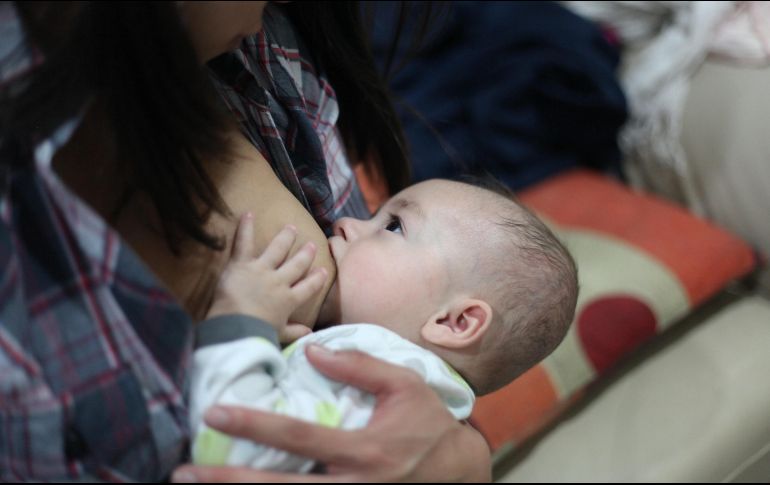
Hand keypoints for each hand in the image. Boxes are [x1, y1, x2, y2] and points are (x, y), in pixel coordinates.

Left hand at [172, 346, 491, 482]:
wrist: (458, 473)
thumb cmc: (428, 425)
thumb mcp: (403, 386)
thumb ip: (359, 367)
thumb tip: (311, 352)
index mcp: (363, 449)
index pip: (298, 435)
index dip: (254, 424)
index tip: (215, 412)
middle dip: (229, 481)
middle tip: (184, 472)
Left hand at [207, 214, 327, 342]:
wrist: (238, 326)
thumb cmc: (258, 334)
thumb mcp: (279, 335)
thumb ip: (295, 332)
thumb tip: (310, 334)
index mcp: (288, 300)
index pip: (308, 288)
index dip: (317, 279)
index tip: (324, 270)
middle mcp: (279, 282)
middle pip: (296, 265)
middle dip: (305, 255)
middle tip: (311, 245)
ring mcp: (262, 270)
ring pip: (277, 250)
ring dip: (285, 238)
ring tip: (291, 228)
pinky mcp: (243, 264)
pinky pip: (244, 243)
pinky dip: (246, 228)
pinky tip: (248, 213)